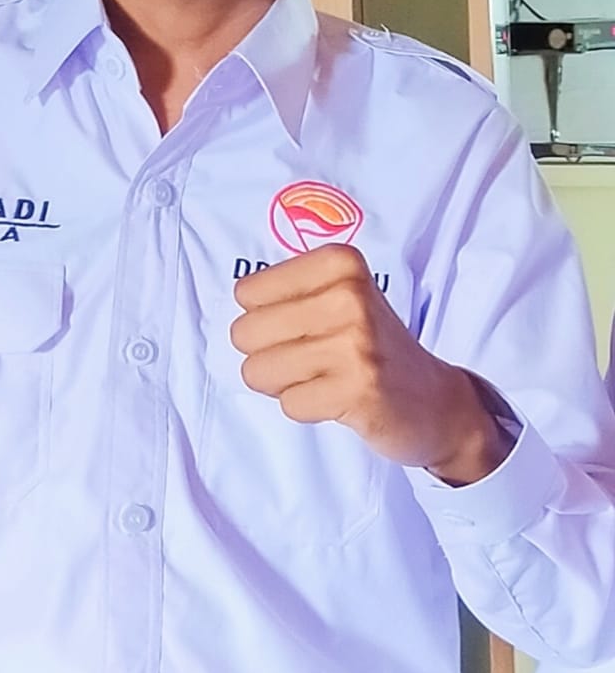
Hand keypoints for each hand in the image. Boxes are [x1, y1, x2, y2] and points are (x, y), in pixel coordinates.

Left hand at [231, 246, 511, 485]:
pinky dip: (306, 408)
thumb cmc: (372, 345)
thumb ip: (288, 291)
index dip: (264, 318)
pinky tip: (338, 399)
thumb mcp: (341, 296)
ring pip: (259, 371)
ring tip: (324, 378)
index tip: (306, 325)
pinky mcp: (358, 389)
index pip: (247, 292)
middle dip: (267, 354)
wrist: (435, 402)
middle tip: (312, 359)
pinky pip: (289, 403)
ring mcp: (355, 343)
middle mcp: (349, 296)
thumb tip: (237, 306)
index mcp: (340, 263)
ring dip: (284, 384)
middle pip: (244, 333)